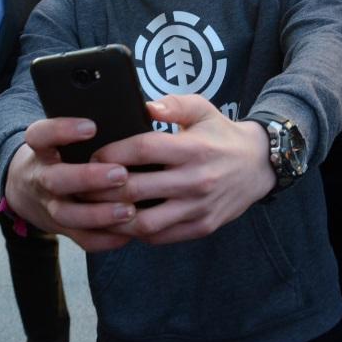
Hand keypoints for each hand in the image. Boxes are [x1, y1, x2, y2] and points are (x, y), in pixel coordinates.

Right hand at [4, 117, 135, 251]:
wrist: (28, 189)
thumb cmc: (59, 154)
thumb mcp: (59, 136)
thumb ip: (86, 128)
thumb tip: (137, 112)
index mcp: (41, 150)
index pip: (40, 135)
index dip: (62, 131)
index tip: (91, 126)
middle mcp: (42, 178)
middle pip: (56, 180)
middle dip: (87, 178)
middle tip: (120, 173)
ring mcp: (49, 206)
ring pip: (67, 215)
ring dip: (98, 214)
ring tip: (128, 209)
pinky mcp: (61, 229)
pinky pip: (81, 238)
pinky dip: (104, 238)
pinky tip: (128, 232)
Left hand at [94, 95, 274, 244]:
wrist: (259, 165)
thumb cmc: (222, 134)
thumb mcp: (203, 109)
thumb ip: (173, 105)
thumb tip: (145, 107)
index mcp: (192, 148)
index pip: (142, 150)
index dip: (112, 153)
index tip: (94, 155)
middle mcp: (195, 180)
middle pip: (136, 189)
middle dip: (102, 189)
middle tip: (82, 185)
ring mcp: (198, 208)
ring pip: (145, 222)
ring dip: (115, 218)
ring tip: (96, 209)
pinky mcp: (202, 227)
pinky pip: (161, 237)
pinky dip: (137, 232)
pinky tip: (121, 222)